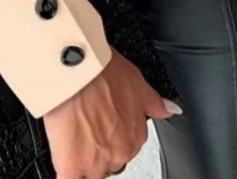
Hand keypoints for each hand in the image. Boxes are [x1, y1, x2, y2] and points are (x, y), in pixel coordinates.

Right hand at [43, 48, 181, 178]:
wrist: (77, 67)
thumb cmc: (102, 69)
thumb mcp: (136, 81)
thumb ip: (153, 102)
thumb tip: (170, 110)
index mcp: (135, 135)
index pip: (125, 149)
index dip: (110, 140)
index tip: (100, 131)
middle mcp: (121, 152)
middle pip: (108, 164)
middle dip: (96, 153)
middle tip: (83, 131)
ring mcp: (97, 161)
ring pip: (90, 174)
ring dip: (82, 163)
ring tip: (71, 140)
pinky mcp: (73, 165)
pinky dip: (68, 174)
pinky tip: (66, 165)